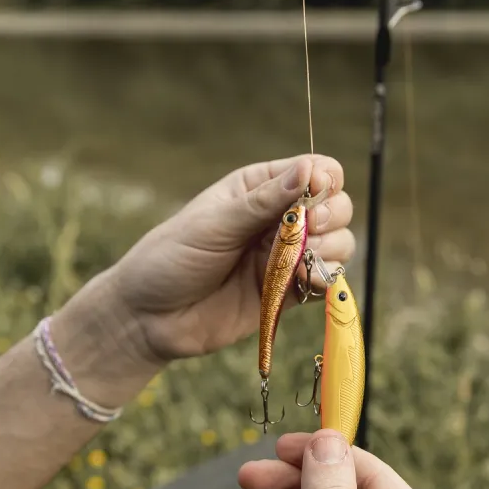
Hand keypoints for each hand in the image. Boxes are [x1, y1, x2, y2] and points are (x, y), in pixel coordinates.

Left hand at [63, 155, 353, 365]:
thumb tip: (308, 169)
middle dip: (331, 215)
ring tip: (305, 260)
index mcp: (259, 188)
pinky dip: (326, 279)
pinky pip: (325, 280)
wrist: (149, 318)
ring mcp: (285, 256)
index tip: (313, 194)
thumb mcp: (214, 223)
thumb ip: (264, 201)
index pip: (314, 170)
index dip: (323, 179)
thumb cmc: (171, 259)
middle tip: (309, 230)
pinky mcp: (288, 291)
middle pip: (335, 205)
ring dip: (333, 248)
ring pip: (339, 243)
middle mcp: (278, 218)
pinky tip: (307, 281)